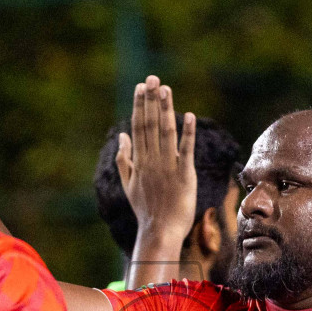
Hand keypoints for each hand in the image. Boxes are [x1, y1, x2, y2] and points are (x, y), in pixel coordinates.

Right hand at [117, 76, 196, 242]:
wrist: (160, 232)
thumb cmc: (146, 209)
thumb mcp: (129, 184)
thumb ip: (125, 159)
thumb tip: (122, 136)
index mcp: (140, 161)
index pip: (139, 127)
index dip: (140, 105)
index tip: (141, 86)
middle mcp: (152, 161)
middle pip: (150, 125)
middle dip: (151, 100)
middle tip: (153, 78)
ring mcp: (168, 168)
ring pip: (166, 133)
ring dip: (165, 110)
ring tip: (165, 89)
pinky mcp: (184, 176)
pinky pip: (185, 151)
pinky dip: (187, 133)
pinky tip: (188, 116)